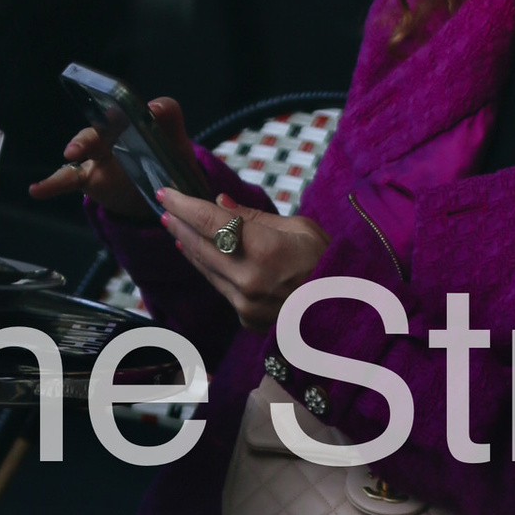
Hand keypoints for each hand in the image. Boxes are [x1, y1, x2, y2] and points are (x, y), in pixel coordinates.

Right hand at [28, 96, 194, 226]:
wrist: (162, 195)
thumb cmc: (169, 162)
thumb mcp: (176, 143)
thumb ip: (169, 118)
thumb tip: (154, 105)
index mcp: (133, 122)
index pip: (123, 108)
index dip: (117, 107)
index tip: (116, 112)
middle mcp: (112, 135)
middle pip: (99, 128)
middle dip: (94, 132)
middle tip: (91, 137)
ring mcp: (98, 156)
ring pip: (84, 148)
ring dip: (78, 147)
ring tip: (71, 154)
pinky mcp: (88, 177)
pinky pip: (68, 179)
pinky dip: (51, 184)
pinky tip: (37, 189)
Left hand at [158, 188, 326, 330]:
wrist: (349, 312)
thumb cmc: (331, 262)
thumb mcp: (300, 229)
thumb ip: (254, 218)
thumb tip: (220, 202)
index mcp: (264, 249)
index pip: (209, 222)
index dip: (184, 205)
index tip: (165, 193)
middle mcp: (248, 279)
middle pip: (200, 246)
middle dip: (179, 224)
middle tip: (165, 209)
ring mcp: (245, 304)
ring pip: (206, 269)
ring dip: (189, 247)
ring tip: (177, 229)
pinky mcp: (247, 320)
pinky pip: (221, 288)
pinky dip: (210, 269)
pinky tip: (202, 256)